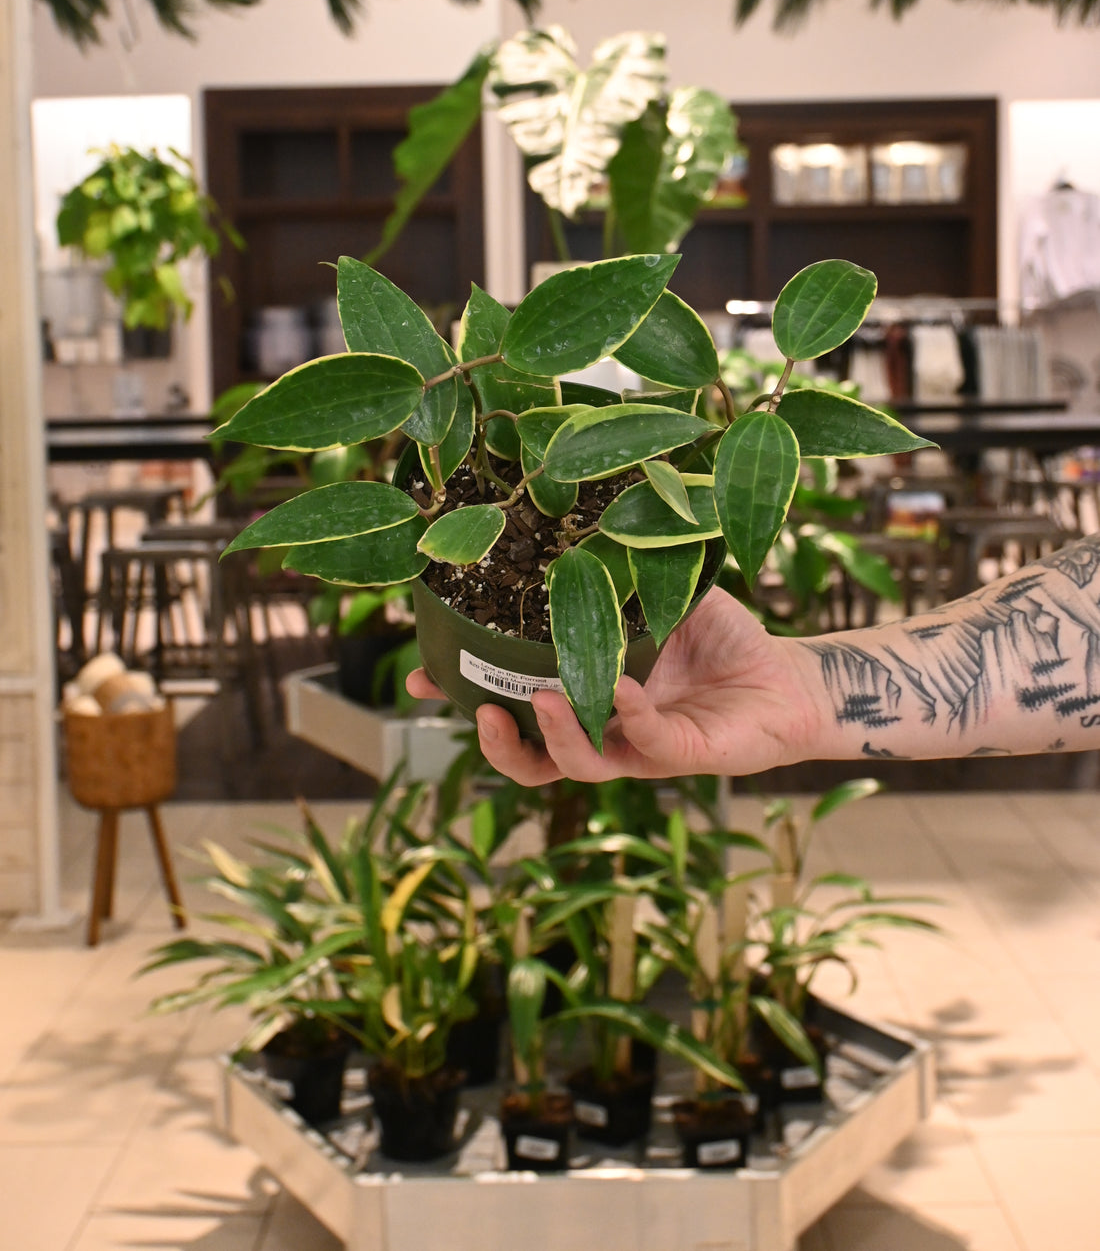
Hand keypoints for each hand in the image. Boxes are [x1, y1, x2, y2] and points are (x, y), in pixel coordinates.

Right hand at [405, 587, 827, 785]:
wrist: (788, 677)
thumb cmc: (721, 639)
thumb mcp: (659, 594)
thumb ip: (617, 572)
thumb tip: (571, 518)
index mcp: (587, 695)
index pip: (514, 708)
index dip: (467, 698)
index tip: (424, 677)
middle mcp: (605, 730)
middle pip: (531, 759)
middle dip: (494, 741)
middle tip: (471, 708)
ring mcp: (641, 748)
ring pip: (576, 766)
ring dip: (550, 737)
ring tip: (539, 699)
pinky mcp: (684, 756)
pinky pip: (644, 741)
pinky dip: (627, 714)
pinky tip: (619, 687)